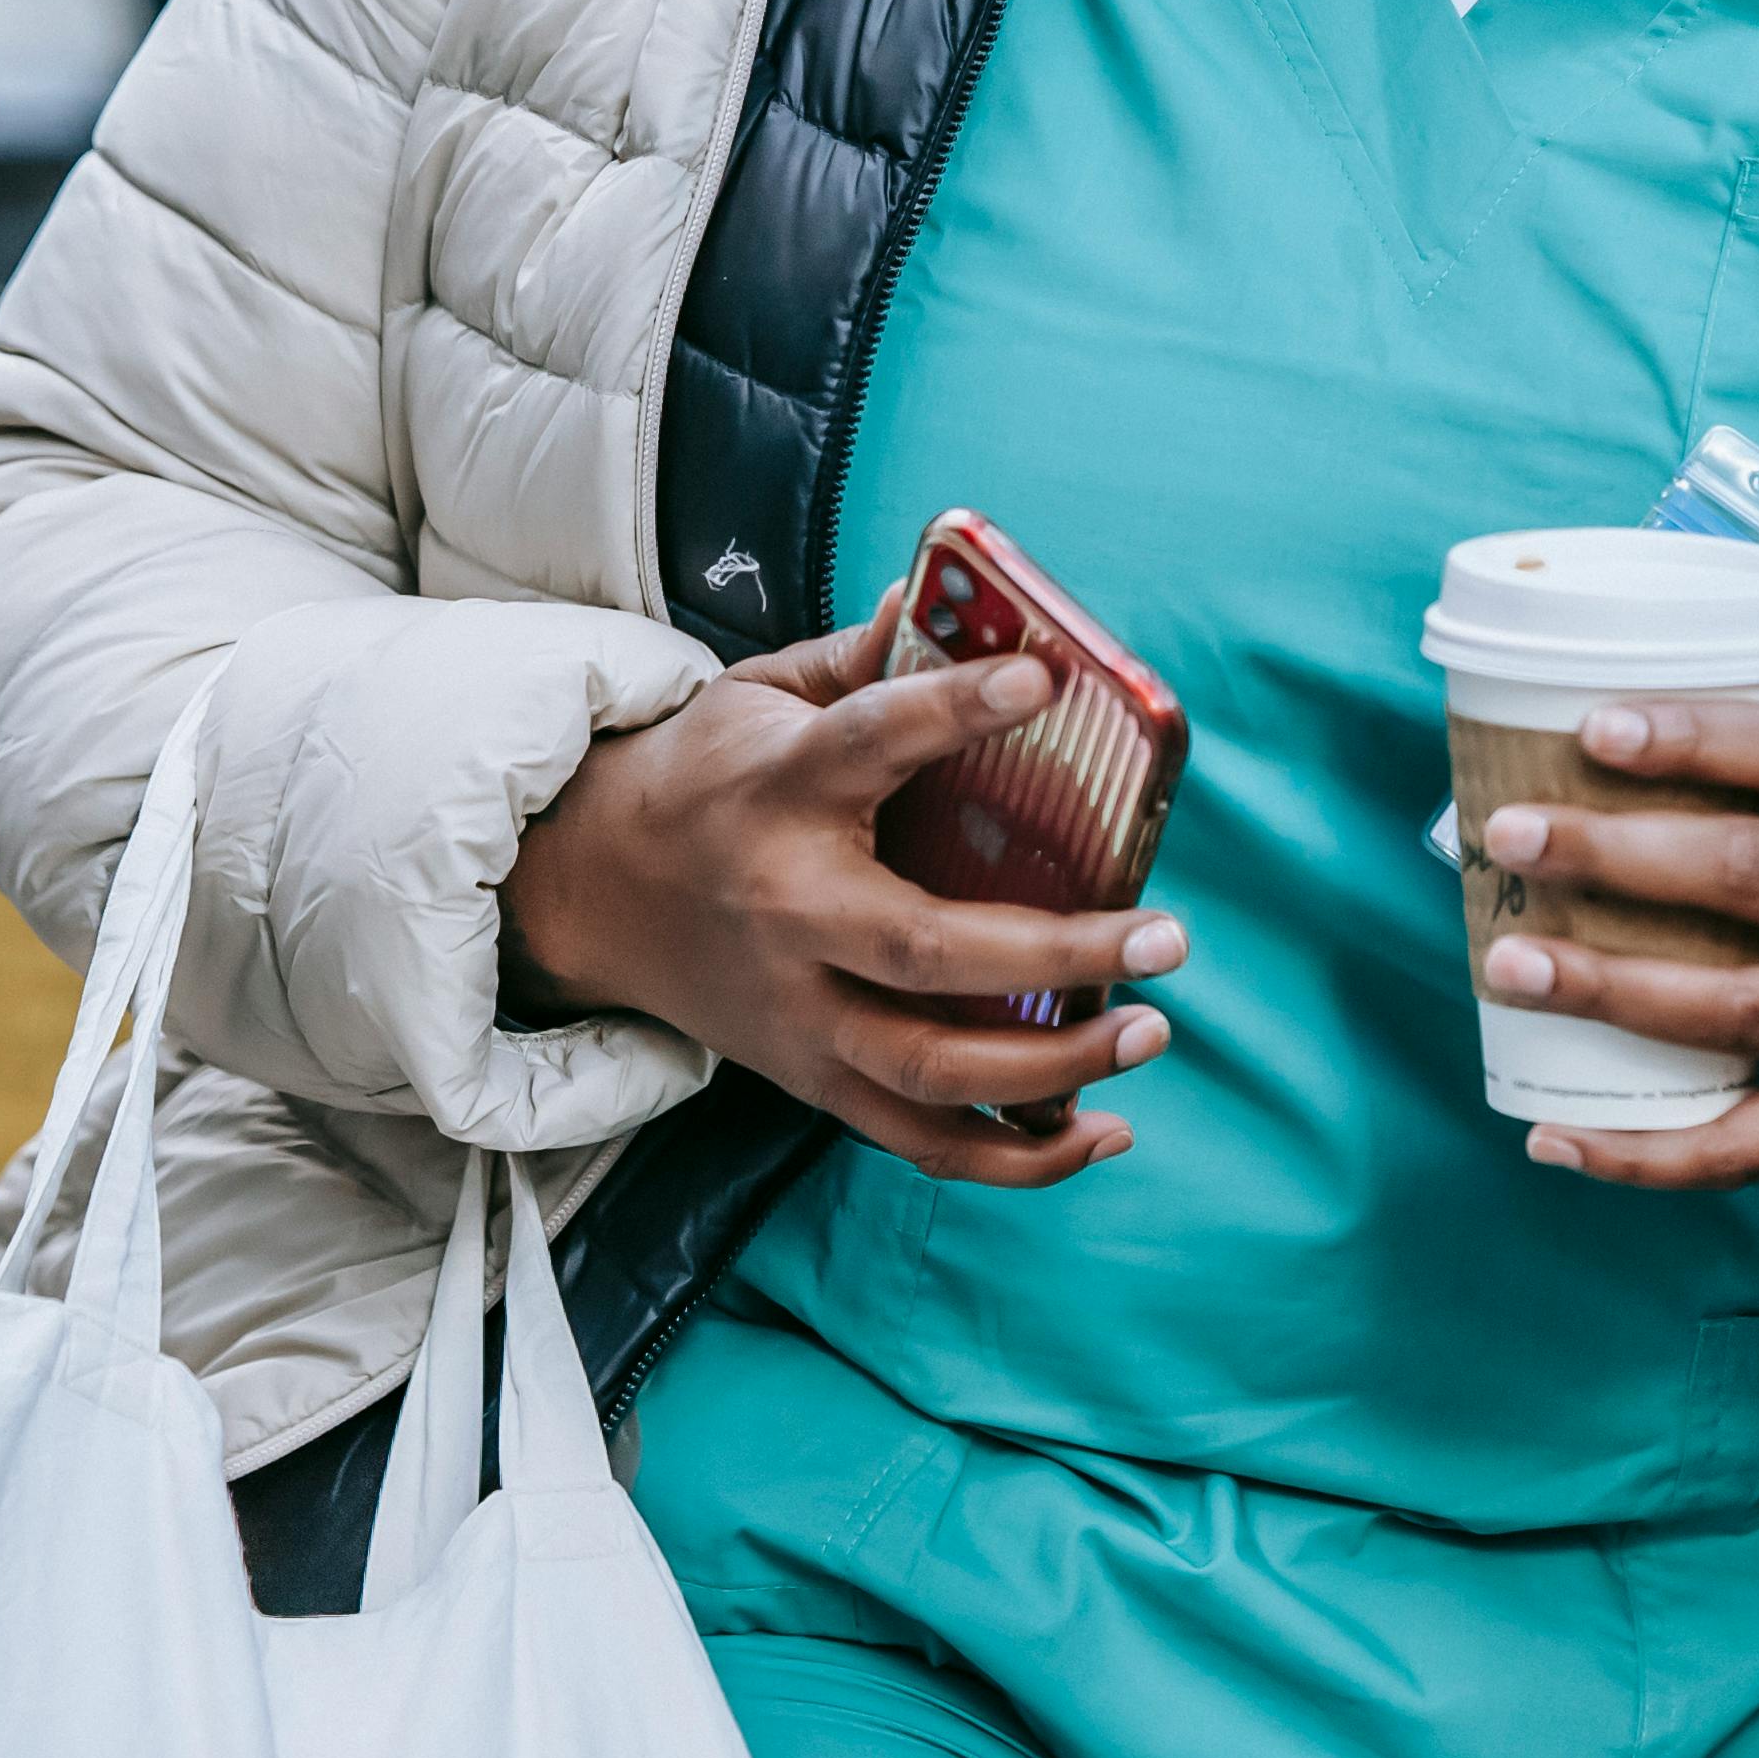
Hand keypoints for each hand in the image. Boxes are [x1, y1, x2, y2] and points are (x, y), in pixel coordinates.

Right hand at [502, 618, 1180, 1186]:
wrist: (589, 890)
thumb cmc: (705, 779)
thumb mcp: (760, 695)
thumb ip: (862, 656)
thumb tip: (960, 599)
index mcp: (782, 789)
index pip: (872, 739)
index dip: (956, 708)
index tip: (1044, 679)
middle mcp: (791, 910)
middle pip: (924, 951)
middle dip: (1057, 954)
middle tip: (1168, 934)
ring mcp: (799, 1010)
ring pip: (928, 1069)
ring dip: (1051, 1068)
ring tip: (1150, 1031)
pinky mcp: (810, 1077)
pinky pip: (917, 1140)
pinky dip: (1013, 1157)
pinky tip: (1103, 1131)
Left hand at [1473, 702, 1758, 1188]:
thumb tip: (1590, 741)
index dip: (1698, 737)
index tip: (1594, 727)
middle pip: (1749, 873)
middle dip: (1616, 853)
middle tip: (1511, 834)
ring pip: (1731, 1008)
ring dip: (1608, 986)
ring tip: (1508, 964)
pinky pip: (1742, 1147)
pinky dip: (1641, 1154)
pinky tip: (1549, 1134)